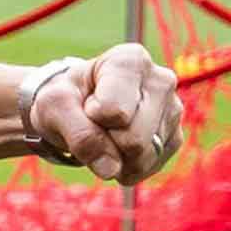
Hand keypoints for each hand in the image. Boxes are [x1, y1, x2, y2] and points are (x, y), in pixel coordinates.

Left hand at [26, 41, 181, 181]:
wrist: (76, 108)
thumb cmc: (67, 99)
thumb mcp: (55, 107)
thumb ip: (80, 134)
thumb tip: (111, 169)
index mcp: (130, 61)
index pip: (113, 112)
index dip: (91, 117)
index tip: (86, 104)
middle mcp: (161, 81)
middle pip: (133, 139)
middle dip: (104, 142)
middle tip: (94, 124)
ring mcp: (173, 109)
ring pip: (143, 156)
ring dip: (114, 158)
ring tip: (104, 135)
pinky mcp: (175, 136)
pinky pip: (150, 166)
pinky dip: (125, 167)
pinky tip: (116, 149)